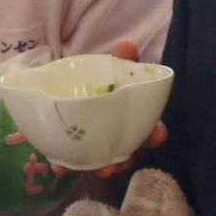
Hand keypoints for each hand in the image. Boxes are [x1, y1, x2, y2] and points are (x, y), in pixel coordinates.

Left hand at [73, 38, 167, 179]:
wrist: (73, 89)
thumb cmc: (101, 82)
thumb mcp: (112, 69)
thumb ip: (121, 60)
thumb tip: (127, 45)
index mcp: (136, 118)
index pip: (152, 130)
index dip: (156, 134)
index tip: (158, 132)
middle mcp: (122, 137)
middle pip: (128, 153)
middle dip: (125, 159)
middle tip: (117, 163)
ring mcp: (102, 147)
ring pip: (105, 162)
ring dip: (99, 166)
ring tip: (93, 170)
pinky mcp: (81, 151)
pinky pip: (76, 161)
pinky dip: (67, 164)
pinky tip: (57, 165)